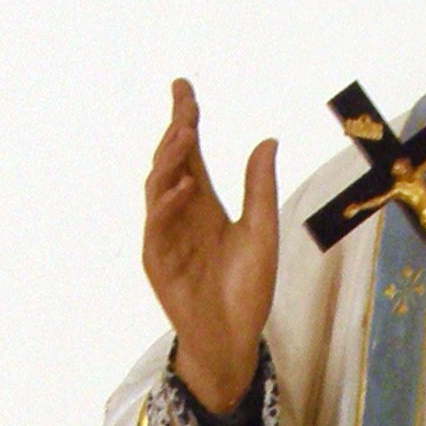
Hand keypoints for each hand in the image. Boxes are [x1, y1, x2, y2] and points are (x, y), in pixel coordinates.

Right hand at [142, 78, 277, 411]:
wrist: (234, 338)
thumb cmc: (246, 289)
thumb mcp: (262, 232)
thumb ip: (260, 189)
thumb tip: (267, 141)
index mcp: (203, 203)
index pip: (190, 153)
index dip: (185, 119)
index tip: (183, 87)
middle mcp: (180, 213)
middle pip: (170, 163)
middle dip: (174, 132)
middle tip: (185, 105)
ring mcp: (165, 237)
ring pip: (158, 188)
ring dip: (169, 161)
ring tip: (184, 135)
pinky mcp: (159, 263)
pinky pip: (157, 228)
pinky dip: (167, 205)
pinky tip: (182, 186)